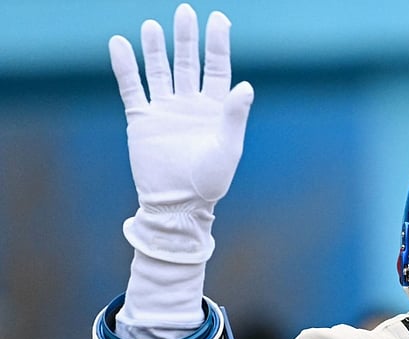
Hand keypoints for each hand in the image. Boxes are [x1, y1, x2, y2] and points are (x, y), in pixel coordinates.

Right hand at [109, 3, 253, 262]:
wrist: (178, 206)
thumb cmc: (210, 182)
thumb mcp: (227, 149)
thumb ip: (234, 116)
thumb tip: (246, 86)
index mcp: (215, 109)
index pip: (216, 68)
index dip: (217, 44)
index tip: (219, 18)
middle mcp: (190, 104)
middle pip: (188, 63)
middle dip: (187, 38)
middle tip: (185, 11)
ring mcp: (165, 110)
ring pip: (159, 71)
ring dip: (156, 48)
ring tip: (153, 25)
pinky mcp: (142, 120)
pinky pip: (132, 88)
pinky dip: (125, 67)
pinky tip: (119, 44)